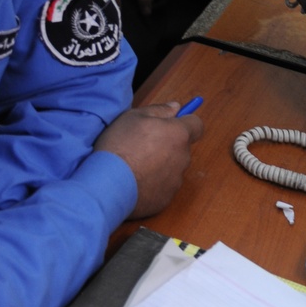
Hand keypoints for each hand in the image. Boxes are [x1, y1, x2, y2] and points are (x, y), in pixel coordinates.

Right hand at [95, 102, 202, 217]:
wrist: (108, 185)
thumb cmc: (120, 146)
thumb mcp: (134, 117)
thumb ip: (159, 110)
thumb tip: (176, 107)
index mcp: (179, 135)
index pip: (197, 125)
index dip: (186, 123)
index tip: (172, 124)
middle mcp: (183, 158)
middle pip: (182, 147)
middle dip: (168, 145)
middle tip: (144, 146)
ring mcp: (176, 181)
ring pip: (173, 168)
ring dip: (161, 165)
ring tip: (136, 166)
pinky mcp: (166, 199)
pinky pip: (163, 187)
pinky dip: (153, 183)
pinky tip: (135, 182)